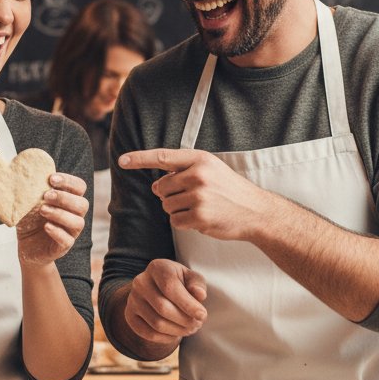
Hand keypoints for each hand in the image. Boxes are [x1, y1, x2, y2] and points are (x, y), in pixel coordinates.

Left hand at [17, 172, 88, 266]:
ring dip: (60, 214)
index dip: (69, 181)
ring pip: (78, 222)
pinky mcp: (63, 247)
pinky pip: (67, 240)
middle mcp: (74, 216)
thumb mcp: (30, 202)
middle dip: (64, 198)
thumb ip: (32, 188)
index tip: (51, 178)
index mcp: (70, 201)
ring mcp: (71, 232)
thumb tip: (25, 170)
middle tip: (46, 195)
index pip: (80, 187)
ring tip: (42, 210)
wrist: (27, 246)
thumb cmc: (31, 220)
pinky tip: (46, 226)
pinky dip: (57, 232)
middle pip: (82, 204)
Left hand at [120, 147, 265, 239]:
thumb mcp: (211, 169)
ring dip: (177, 210)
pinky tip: (201, 219)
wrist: (255, 211)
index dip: (139, 158)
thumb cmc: (230, 190)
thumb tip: (156, 183)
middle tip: (191, 197)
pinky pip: (175, 221)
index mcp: (200, 159)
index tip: (122, 160)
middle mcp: (198, 175)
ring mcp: (199, 196)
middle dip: (169, 195)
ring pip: (166, 205)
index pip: (162, 157)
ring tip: (199, 207)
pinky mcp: (199, 216)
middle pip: (161, 187)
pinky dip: (184, 223)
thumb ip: (184, 170)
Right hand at [125, 258, 206, 347]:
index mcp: (157, 267)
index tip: (202, 315)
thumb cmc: (179, 283)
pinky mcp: (130, 316)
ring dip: (178, 330)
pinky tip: (176, 333)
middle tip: (198, 324)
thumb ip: (197, 284)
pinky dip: (166, 337)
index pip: (170, 287)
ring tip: (190, 329)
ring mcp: (133, 299)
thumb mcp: (191, 278)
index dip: (187, 304)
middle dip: (185, 320)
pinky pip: (149, 333)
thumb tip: (199, 294)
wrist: (158, 289)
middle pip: (163, 308)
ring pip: (157, 323)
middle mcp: (140, 282)